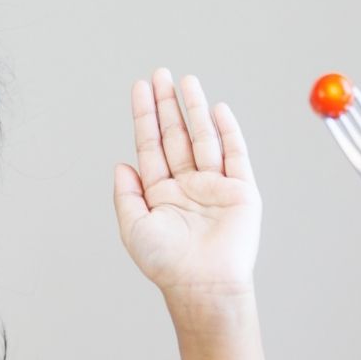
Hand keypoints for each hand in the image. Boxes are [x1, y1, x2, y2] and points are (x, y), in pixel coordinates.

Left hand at [112, 69, 260, 299]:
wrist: (203, 285)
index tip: (140, 89)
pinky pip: (235, 154)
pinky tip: (217, 109)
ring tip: (186, 81)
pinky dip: (228, 130)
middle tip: (160, 74)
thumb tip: (120, 165)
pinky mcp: (240, 191)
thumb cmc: (166, 264)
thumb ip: (125, 196)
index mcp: (160, 194)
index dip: (145, 116)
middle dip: (168, 104)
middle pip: (176, 135)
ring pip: (203, 138)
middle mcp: (187, 186)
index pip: (150, 146)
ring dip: (194, 109)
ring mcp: (214, 187)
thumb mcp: (133, 228)